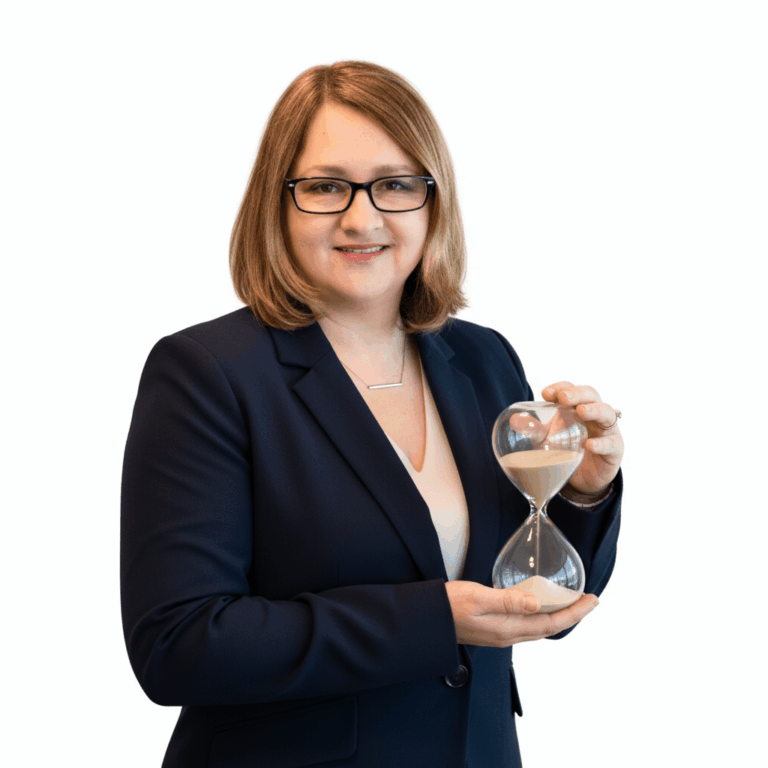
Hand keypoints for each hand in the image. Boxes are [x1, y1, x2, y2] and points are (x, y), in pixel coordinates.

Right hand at [444, 581, 599, 646]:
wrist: (428, 620)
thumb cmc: (449, 606)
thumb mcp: (478, 597)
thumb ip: (508, 600)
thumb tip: (537, 602)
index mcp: (508, 629)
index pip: (551, 623)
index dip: (575, 613)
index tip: (592, 601)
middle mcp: (508, 635)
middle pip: (550, 627)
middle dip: (572, 614)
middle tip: (589, 600)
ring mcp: (501, 634)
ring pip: (539, 627)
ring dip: (558, 615)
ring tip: (570, 602)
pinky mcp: (494, 629)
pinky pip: (527, 625)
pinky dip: (541, 615)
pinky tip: (540, 604)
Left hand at [542, 381, 623, 494]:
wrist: (581, 480)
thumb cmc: (565, 450)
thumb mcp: (546, 439)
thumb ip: (533, 429)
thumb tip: (514, 420)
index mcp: (576, 407)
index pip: (571, 389)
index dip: (560, 388)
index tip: (546, 394)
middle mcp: (594, 414)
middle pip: (591, 395)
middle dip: (578, 393)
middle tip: (563, 397)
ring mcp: (607, 431)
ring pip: (607, 413)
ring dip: (594, 410)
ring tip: (581, 412)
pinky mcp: (614, 450)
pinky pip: (611, 444)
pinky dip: (601, 443)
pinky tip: (589, 444)